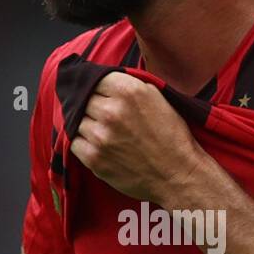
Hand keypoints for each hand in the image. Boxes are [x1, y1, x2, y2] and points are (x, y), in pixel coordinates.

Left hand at [70, 73, 205, 205]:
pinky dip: (84, 143)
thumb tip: (107, 80)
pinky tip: (100, 146)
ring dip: (88, 125)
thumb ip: (131, 85)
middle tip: (107, 117)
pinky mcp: (94, 158)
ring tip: (106, 133)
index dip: (100, 88)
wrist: (178, 175)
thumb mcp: (158, 98)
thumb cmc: (172, 137)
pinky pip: (75, 143)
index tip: (104, 95)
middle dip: (93, 106)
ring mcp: (100, 136)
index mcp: (129, 91)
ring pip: (77, 121)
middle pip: (84, 99)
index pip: (96, 78)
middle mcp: (111, 111)